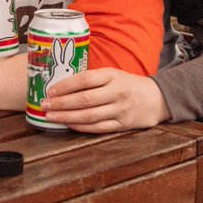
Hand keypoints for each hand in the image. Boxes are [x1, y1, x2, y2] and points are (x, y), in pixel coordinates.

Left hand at [41, 68, 170, 132]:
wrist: (157, 98)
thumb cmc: (130, 85)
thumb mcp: (114, 74)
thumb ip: (93, 79)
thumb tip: (62, 85)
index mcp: (113, 75)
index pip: (85, 79)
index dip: (65, 85)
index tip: (50, 90)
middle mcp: (117, 92)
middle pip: (85, 99)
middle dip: (62, 103)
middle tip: (45, 105)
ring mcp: (120, 109)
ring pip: (89, 115)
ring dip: (67, 117)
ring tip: (51, 117)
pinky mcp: (122, 124)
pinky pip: (98, 127)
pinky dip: (81, 127)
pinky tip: (69, 125)